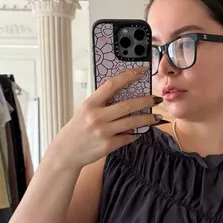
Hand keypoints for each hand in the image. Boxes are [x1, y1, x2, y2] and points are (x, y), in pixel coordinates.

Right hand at [48, 66, 162, 169]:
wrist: (66, 152)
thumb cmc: (77, 129)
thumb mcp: (85, 111)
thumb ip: (102, 103)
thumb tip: (126, 96)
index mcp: (90, 103)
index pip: (112, 85)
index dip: (128, 76)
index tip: (142, 71)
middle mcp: (97, 116)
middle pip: (127, 105)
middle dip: (146, 101)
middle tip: (157, 99)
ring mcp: (103, 131)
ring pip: (132, 122)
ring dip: (147, 119)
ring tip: (156, 117)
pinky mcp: (108, 145)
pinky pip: (128, 137)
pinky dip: (136, 134)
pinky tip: (141, 131)